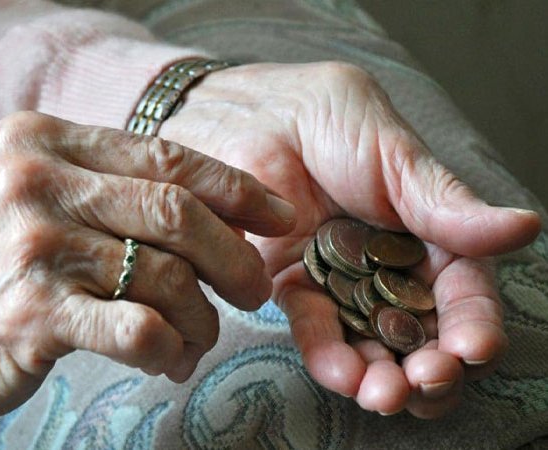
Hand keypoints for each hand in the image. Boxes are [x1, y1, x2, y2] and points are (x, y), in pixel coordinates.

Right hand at [0, 112, 294, 433]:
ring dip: (201, 315)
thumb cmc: (4, 262)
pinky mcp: (33, 313)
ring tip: (198, 335)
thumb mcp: (51, 197)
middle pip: (177, 212)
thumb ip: (122, 189)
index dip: (236, 187)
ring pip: (168, 277)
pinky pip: (140, 328)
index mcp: (46, 139)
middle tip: (254, 290)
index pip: (167, 156)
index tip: (279, 216)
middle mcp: (35, 180)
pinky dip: (171, 347)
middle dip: (235, 257)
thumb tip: (230, 214)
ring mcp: (33, 247)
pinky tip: (167, 356)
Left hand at [159, 62, 540, 417]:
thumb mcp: (394, 154)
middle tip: (428, 381)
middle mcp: (389, 268)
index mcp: (428, 235)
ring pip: (371, 343)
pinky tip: (344, 373)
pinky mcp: (293, 288)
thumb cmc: (328, 120)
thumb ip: (446, 203)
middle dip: (431, 366)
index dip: (473, 323)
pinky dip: (329, 356)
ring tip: (385, 394)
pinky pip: (315, 329)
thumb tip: (524, 227)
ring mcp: (341, 283)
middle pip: (421, 333)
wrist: (253, 116)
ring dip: (383, 377)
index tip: (474, 347)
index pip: (462, 291)